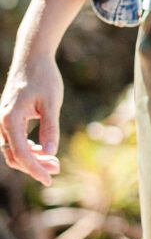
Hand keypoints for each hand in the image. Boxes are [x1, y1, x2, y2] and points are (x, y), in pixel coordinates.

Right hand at [0, 47, 63, 187]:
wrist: (32, 58)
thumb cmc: (44, 78)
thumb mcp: (52, 103)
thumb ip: (50, 128)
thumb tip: (50, 153)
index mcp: (10, 119)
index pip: (21, 153)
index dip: (35, 169)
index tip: (49, 180)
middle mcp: (1, 121)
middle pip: (13, 155)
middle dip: (35, 166)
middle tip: (57, 169)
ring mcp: (2, 120)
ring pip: (12, 149)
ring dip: (32, 159)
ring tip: (54, 162)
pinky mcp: (7, 118)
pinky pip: (13, 140)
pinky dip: (28, 149)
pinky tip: (43, 151)